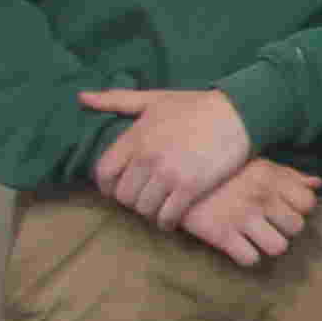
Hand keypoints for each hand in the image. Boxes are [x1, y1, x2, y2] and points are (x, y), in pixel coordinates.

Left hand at [80, 87, 251, 226]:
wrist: (240, 112)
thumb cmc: (196, 105)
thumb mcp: (155, 99)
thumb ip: (117, 99)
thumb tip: (81, 97)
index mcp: (135, 137)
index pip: (104, 173)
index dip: (108, 186)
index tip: (120, 189)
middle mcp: (147, 157)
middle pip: (123, 195)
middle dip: (131, 201)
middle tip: (145, 199)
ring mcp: (169, 173)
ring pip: (143, 209)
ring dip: (150, 212)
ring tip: (159, 207)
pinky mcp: (191, 187)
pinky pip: (167, 216)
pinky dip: (167, 222)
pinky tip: (172, 218)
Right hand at [178, 156, 320, 267]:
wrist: (176, 176)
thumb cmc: (225, 173)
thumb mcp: (258, 165)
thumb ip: (290, 175)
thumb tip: (318, 184)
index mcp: (272, 178)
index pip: (308, 203)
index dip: (300, 209)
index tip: (284, 209)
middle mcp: (261, 198)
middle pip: (296, 228)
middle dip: (285, 229)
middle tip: (269, 225)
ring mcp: (242, 217)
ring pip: (278, 248)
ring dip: (268, 246)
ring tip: (257, 238)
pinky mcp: (221, 235)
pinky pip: (250, 259)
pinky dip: (246, 257)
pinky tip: (239, 246)